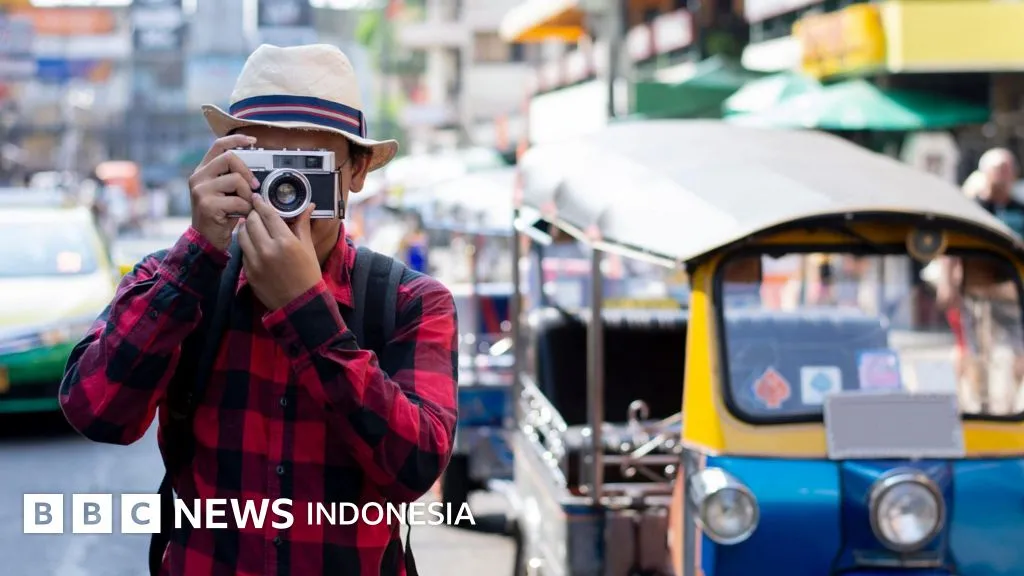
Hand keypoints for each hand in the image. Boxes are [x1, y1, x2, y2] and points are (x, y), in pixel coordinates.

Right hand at [188, 134, 259, 249]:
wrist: (206, 240)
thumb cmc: (220, 216)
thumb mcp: (225, 192)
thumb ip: (233, 177)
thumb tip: (256, 169)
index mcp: (203, 171)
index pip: (218, 145)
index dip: (236, 139)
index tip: (252, 141)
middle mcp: (198, 177)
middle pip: (230, 159)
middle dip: (247, 172)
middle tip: (254, 187)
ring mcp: (201, 190)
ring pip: (236, 180)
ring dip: (248, 194)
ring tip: (245, 205)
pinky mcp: (207, 205)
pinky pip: (238, 200)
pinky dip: (246, 208)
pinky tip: (241, 215)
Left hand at [238, 195, 322, 310]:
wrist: (300, 304)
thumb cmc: (308, 274)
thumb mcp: (308, 248)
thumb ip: (302, 225)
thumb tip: (308, 206)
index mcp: (286, 242)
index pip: (268, 214)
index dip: (261, 203)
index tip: (257, 197)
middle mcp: (268, 250)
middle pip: (251, 221)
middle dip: (253, 214)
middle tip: (256, 212)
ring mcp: (256, 262)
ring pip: (242, 234)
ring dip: (246, 227)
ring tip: (252, 226)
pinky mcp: (249, 272)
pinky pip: (242, 250)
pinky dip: (246, 243)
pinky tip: (253, 243)